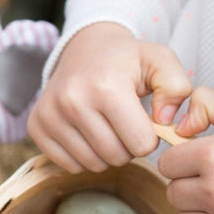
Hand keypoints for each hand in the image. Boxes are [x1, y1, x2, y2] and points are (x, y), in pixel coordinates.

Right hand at [27, 22, 191, 172]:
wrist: (85, 47)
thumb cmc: (126, 59)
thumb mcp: (160, 61)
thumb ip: (177, 88)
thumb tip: (165, 121)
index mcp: (106, 86)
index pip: (141, 145)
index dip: (149, 136)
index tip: (144, 120)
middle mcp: (72, 101)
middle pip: (117, 157)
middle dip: (128, 146)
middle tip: (125, 123)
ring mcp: (50, 115)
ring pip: (93, 164)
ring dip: (106, 152)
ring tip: (107, 125)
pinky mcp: (37, 127)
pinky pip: (69, 165)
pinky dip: (83, 155)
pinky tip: (88, 131)